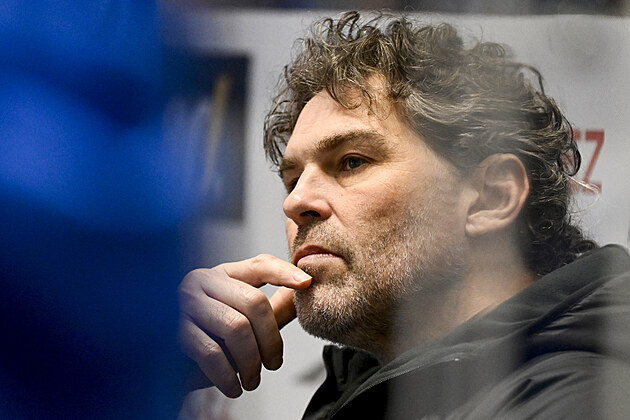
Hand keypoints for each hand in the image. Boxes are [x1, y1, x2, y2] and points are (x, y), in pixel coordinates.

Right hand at [178, 254, 311, 397]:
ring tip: (252, 380)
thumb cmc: (203, 340)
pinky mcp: (172, 330)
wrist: (159, 365)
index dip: (285, 272)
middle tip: (273, 364)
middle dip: (271, 340)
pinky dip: (228, 375)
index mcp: (222, 275)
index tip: (307, 283)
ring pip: (236, 328)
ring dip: (251, 362)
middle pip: (254, 302)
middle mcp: (202, 282)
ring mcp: (185, 303)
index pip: (260, 265)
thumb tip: (302, 293)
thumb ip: (271, 309)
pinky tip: (233, 386)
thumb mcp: (240, 321)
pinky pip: (211, 353)